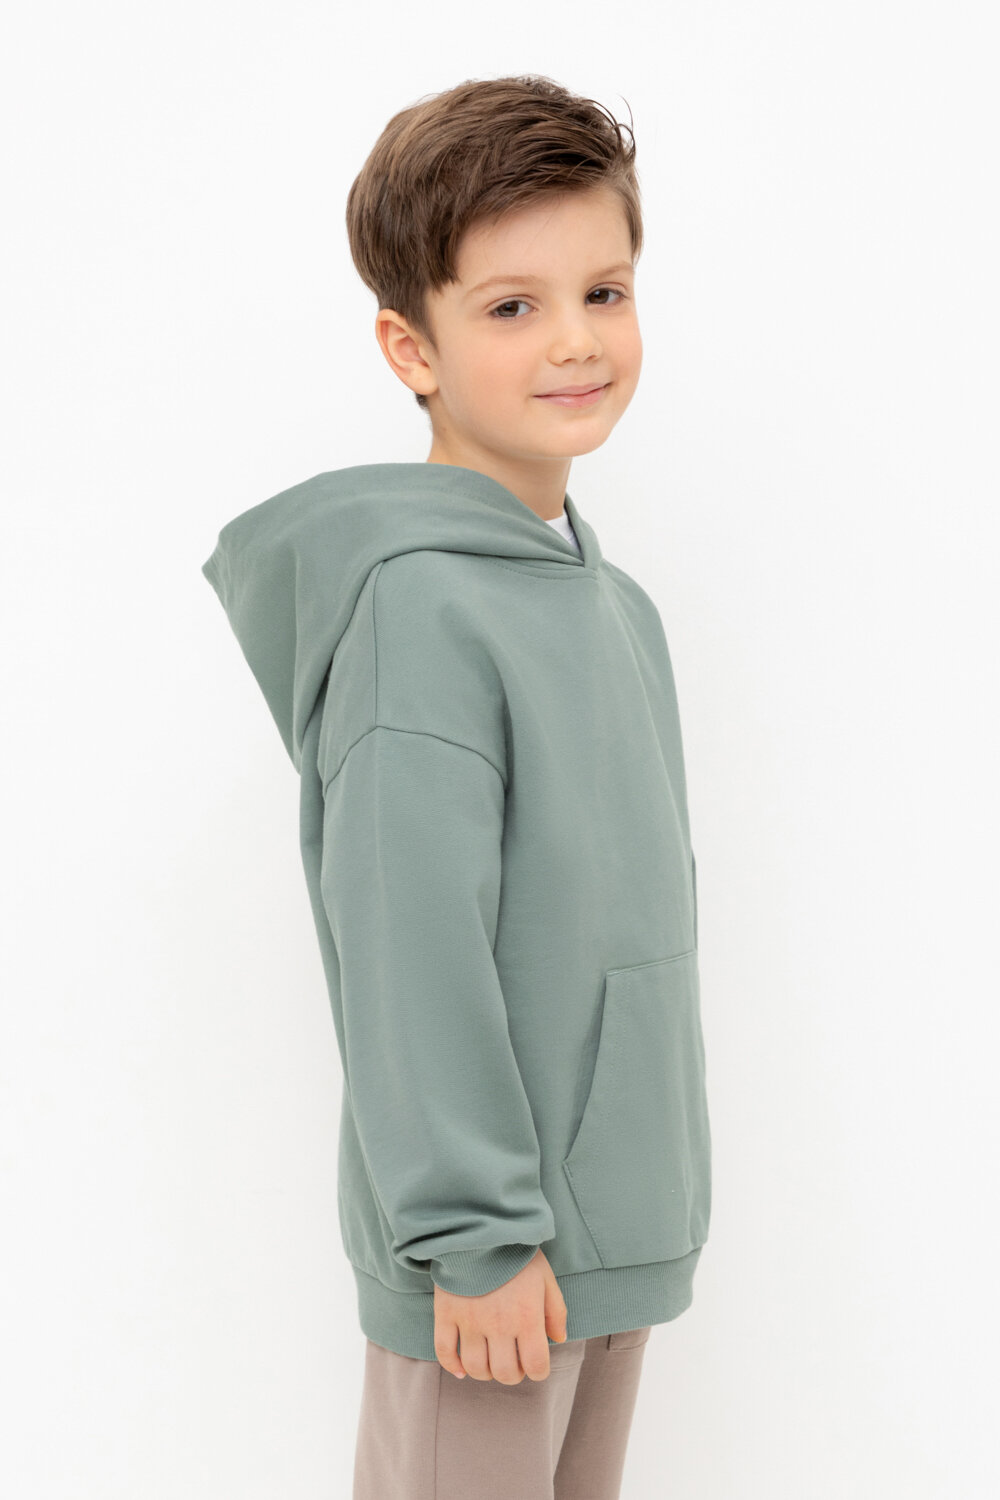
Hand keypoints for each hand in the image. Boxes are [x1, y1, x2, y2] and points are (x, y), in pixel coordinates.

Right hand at [433, 1248, 567, 1383]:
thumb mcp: (545, 1277)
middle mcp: (498, 1324)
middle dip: (513, 1373)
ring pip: (476, 1368)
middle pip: (505, 1373)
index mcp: (526, 1317)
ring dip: (485, 1372)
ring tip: (490, 1359)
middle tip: (512, 1360)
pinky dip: (451, 1366)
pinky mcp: (446, 1313)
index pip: (536, 1366)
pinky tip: (461, 1368)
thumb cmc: (516, 1252)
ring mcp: (469, 1321)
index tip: (535, 1362)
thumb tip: (558, 1339)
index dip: (538, 1370)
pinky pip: (444, 1352)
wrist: (480, 1226)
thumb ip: (556, 1310)